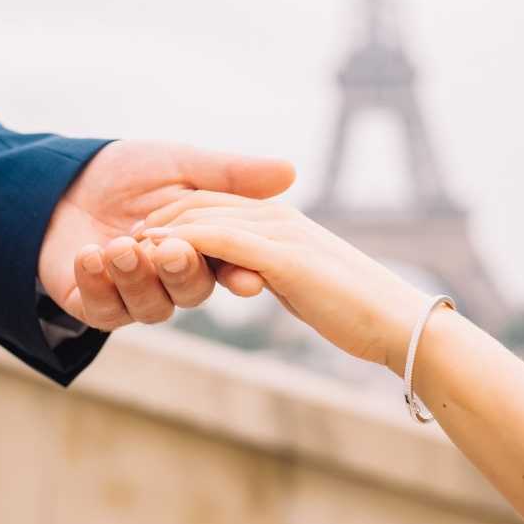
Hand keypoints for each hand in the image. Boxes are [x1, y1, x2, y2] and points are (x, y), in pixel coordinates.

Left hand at [38, 142, 294, 329]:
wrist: (63, 180)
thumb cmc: (127, 173)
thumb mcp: (181, 165)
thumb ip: (230, 174)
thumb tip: (292, 170)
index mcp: (202, 249)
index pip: (230, 269)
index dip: (240, 276)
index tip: (250, 280)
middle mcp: (174, 278)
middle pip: (191, 290)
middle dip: (182, 272)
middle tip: (171, 249)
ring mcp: (136, 295)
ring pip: (152, 306)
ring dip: (138, 278)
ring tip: (121, 246)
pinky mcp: (97, 306)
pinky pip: (104, 310)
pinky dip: (98, 284)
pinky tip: (88, 255)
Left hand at [140, 191, 427, 368]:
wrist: (395, 319)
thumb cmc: (352, 302)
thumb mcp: (304, 277)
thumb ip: (273, 265)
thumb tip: (249, 272)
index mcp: (280, 219)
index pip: (218, 204)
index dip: (179, 214)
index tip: (149, 233)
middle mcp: (276, 218)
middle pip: (204, 205)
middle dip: (162, 218)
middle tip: (129, 237)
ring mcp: (279, 234)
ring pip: (206, 220)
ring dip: (165, 230)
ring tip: (131, 245)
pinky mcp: (281, 257)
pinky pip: (221, 241)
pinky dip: (185, 242)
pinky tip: (156, 252)